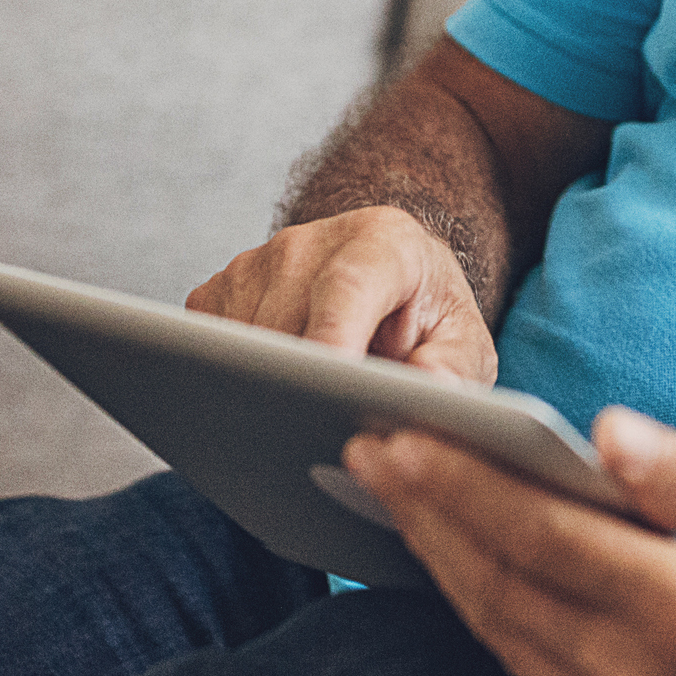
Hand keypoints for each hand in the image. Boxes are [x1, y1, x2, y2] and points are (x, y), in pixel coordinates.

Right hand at [187, 205, 497, 380]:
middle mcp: (309, 241)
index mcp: (382, 242)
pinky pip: (210, 348)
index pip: (347, 287)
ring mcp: (256, 262)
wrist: (388, 284)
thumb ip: (457, 369)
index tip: (329, 389)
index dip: (332, 338)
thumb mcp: (465, 347)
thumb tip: (431, 390)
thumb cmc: (427, 320)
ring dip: (269, 388)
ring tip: (313, 404)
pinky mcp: (220, 289)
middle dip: (299, 388)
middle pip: (285, 327)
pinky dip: (237, 379)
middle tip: (326, 434)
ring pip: (243, 346)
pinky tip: (278, 386)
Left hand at [342, 406, 675, 675]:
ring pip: (497, 630)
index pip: (541, 535)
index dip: (460, 483)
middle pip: (498, 583)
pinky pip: (522, 667)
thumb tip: (603, 432)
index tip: (396, 434)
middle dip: (425, 512)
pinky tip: (454, 557)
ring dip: (439, 559)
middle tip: (363, 447)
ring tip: (392, 492)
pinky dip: (482, 607)